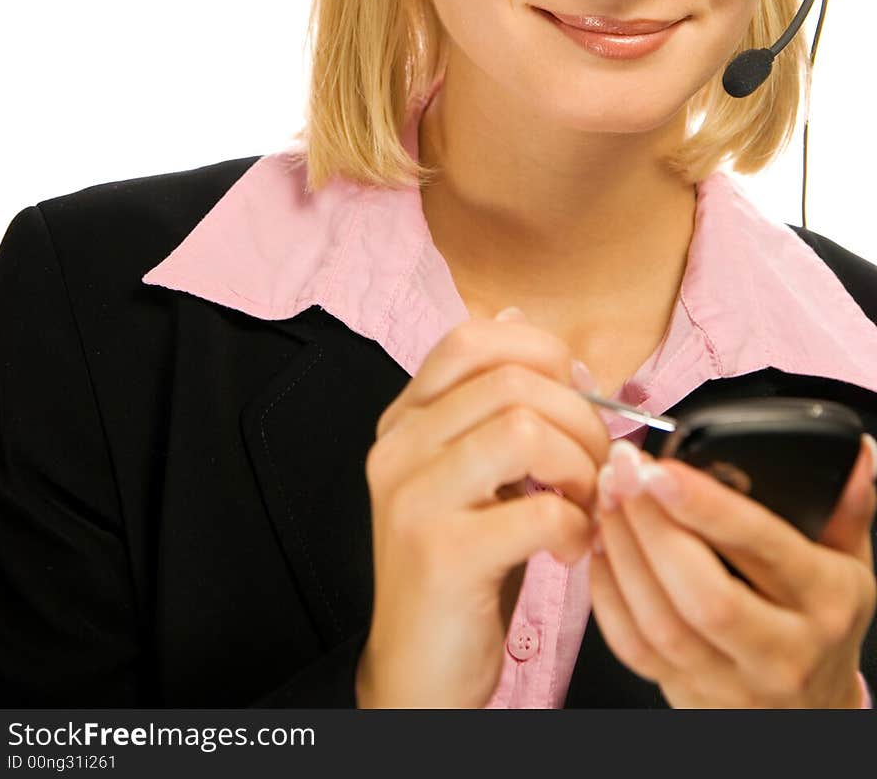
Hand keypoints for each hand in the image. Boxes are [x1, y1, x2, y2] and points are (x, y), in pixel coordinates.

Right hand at [356, 309, 609, 707]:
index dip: (541, 355)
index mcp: (404, 421)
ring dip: (580, 468)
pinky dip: (576, 528)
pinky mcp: (440, 553)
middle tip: (597, 468)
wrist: (418, 672)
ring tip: (584, 505)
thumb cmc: (461, 569)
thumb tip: (519, 322)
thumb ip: (490, 404)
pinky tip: (571, 549)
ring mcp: (412, 498)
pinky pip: (537, 510)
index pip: (470, 340)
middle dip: (580, 419)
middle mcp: (397, 448)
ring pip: (524, 430)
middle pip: (511, 381)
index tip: (575, 397)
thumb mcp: (471, 473)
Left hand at [588, 434, 876, 707]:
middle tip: (621, 471)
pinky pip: (635, 650)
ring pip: (663, 624)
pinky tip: (601, 547)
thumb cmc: (825, 622)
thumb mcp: (850, 562)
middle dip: (651, 527)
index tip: (660, 467)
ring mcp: (733, 680)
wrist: (815, 713)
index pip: (763, 549)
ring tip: (606, 497)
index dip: (706, 507)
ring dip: (623, 553)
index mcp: (825, 601)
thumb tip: (857, 451)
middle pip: (705, 594)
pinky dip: (608, 595)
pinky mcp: (687, 696)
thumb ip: (846, 506)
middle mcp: (782, 649)